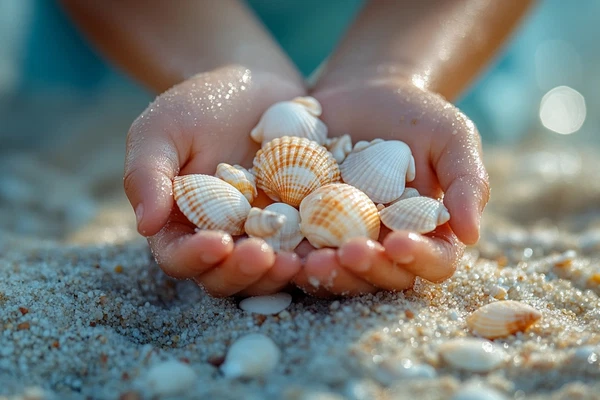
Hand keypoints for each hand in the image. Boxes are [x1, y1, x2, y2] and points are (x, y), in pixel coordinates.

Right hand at [124, 65, 304, 296]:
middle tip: (265, 257)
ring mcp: (263, 235)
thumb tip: (145, 225)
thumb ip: (147, 173)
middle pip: (227, 276)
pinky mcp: (300, 225)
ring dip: (282, 273)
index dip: (195, 258)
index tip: (217, 242)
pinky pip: (309, 246)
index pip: (180, 256)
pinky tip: (334, 244)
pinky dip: (318, 251)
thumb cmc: (200, 103)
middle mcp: (222, 239)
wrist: (255, 84)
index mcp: (181, 225)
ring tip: (301, 260)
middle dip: (244, 273)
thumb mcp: (163, 128)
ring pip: (269, 271)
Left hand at [292, 78, 489, 296]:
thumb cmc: (415, 115)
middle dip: (364, 271)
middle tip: (348, 253)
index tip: (400, 243)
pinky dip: (284, 251)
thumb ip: (466, 181)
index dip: (418, 260)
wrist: (362, 92)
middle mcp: (383, 245)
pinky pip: (293, 246)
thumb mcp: (450, 137)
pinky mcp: (302, 225)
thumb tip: (473, 235)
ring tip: (308, 260)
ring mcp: (340, 239)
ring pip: (335, 271)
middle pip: (380, 276)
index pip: (432, 262)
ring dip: (323, 272)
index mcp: (425, 233)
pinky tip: (272, 245)